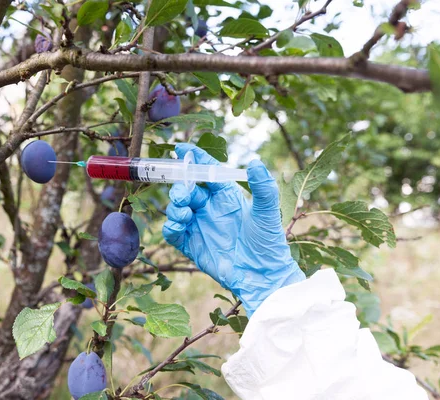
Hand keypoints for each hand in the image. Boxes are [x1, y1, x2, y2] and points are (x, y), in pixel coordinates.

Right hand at [162, 144, 304, 315]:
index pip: (207, 171)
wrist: (262, 275)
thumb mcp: (267, 212)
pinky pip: (173, 232)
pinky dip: (171, 227)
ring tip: (184, 213)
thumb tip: (256, 162)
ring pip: (176, 208)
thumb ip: (263, 187)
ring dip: (175, 207)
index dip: (194, 159)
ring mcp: (199, 225)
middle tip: (184, 195)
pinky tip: (179, 227)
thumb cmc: (268, 242)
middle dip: (181, 187)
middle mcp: (210, 207)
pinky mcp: (191, 245)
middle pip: (186, 189)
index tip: (181, 148)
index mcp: (226, 195)